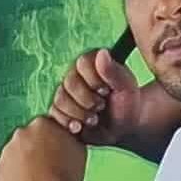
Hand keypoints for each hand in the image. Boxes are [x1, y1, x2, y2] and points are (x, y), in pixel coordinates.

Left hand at [0, 115, 85, 180]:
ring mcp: (7, 152)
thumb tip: (65, 136)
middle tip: (45, 168)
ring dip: (22, 166)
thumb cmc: (64, 177)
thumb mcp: (77, 148)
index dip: (48, 142)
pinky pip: (6, 174)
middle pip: (26, 141)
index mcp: (41, 124)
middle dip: (33, 152)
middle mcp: (20, 134)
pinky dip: (14, 180)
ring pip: (15, 157)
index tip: (51, 153)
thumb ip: (66, 137)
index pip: (42, 128)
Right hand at [48, 47, 177, 153]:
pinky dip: (68, 122)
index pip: (82, 63)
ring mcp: (66, 93)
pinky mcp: (60, 109)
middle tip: (101, 107)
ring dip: (79, 113)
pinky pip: (54, 113)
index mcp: (92, 63)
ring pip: (60, 99)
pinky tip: (80, 127)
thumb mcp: (126, 88)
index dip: (93, 79)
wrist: (123, 127)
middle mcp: (75, 75)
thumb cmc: (126, 104)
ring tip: (94, 119)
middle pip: (69, 83)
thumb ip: (114, 71)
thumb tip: (102, 53)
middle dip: (87, 100)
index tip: (106, 91)